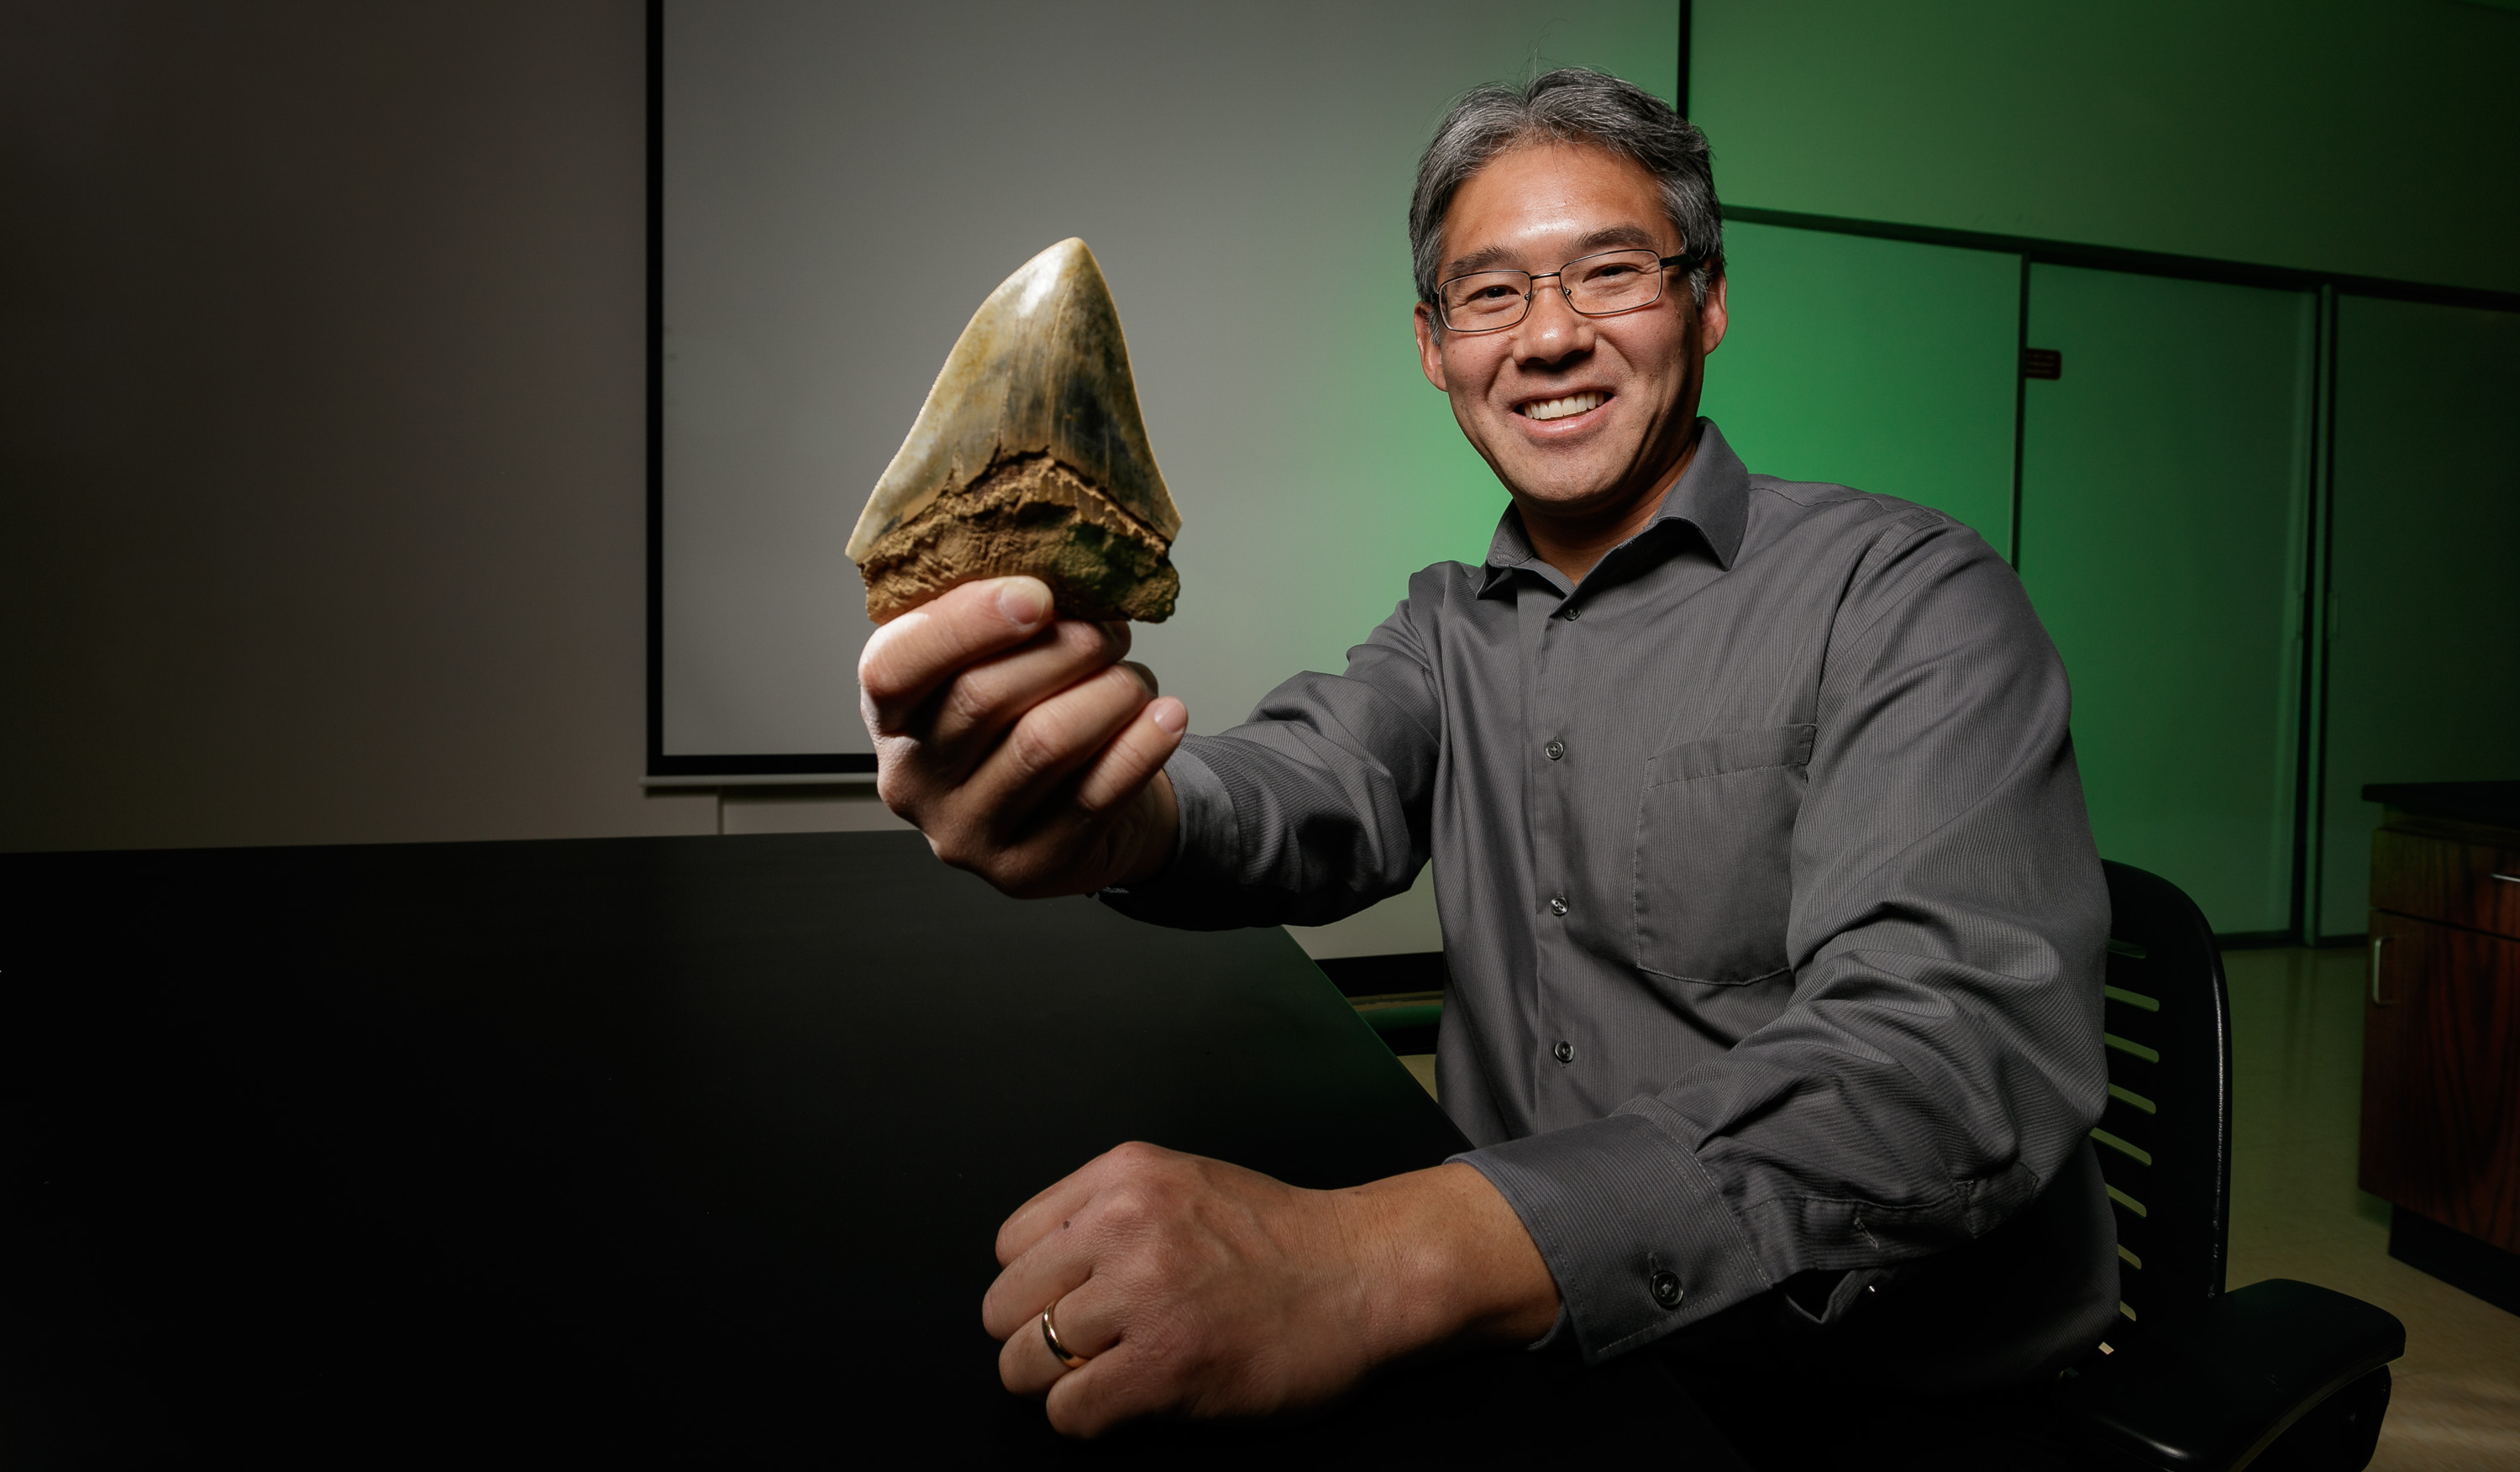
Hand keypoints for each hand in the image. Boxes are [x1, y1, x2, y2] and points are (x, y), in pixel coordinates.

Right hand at [858, 577, 1184, 896]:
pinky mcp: (1027, 868)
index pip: (893, 666)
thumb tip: (1061, 558)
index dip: (965, 623)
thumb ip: (998, 618)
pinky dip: (1141, 746)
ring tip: (1135, 678)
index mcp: (888, 716)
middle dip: (1063, 649)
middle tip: (1108, 631)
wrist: (1067, 814)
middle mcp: (910, 781)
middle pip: (983, 697)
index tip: (1037, 594)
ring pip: (1044, 743)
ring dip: (1108, 694)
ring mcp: (965, 834)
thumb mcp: (988, 666)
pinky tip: (1167, 715)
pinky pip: (1094, 796)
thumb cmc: (1027, 717)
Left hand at [980, 1143, 1560, 1437]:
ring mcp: (1145, 1295)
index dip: (1037, 1284)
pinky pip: (1069, 1411)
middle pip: (1003, 1308)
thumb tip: (1037, 1273)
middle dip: (1037, 1339)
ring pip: (1024, 1365)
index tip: (1075, 1301)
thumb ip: (1108, 1212)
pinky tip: (1135, 1402)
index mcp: (1123, 1176)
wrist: (1367, 1274)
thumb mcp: (1184, 1185)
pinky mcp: (1166, 1364)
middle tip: (1090, 1350)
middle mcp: (1124, 1225)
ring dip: (1063, 1384)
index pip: (1009, 1244)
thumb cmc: (1282, 1240)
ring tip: (1115, 1376)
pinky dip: (1091, 1419)